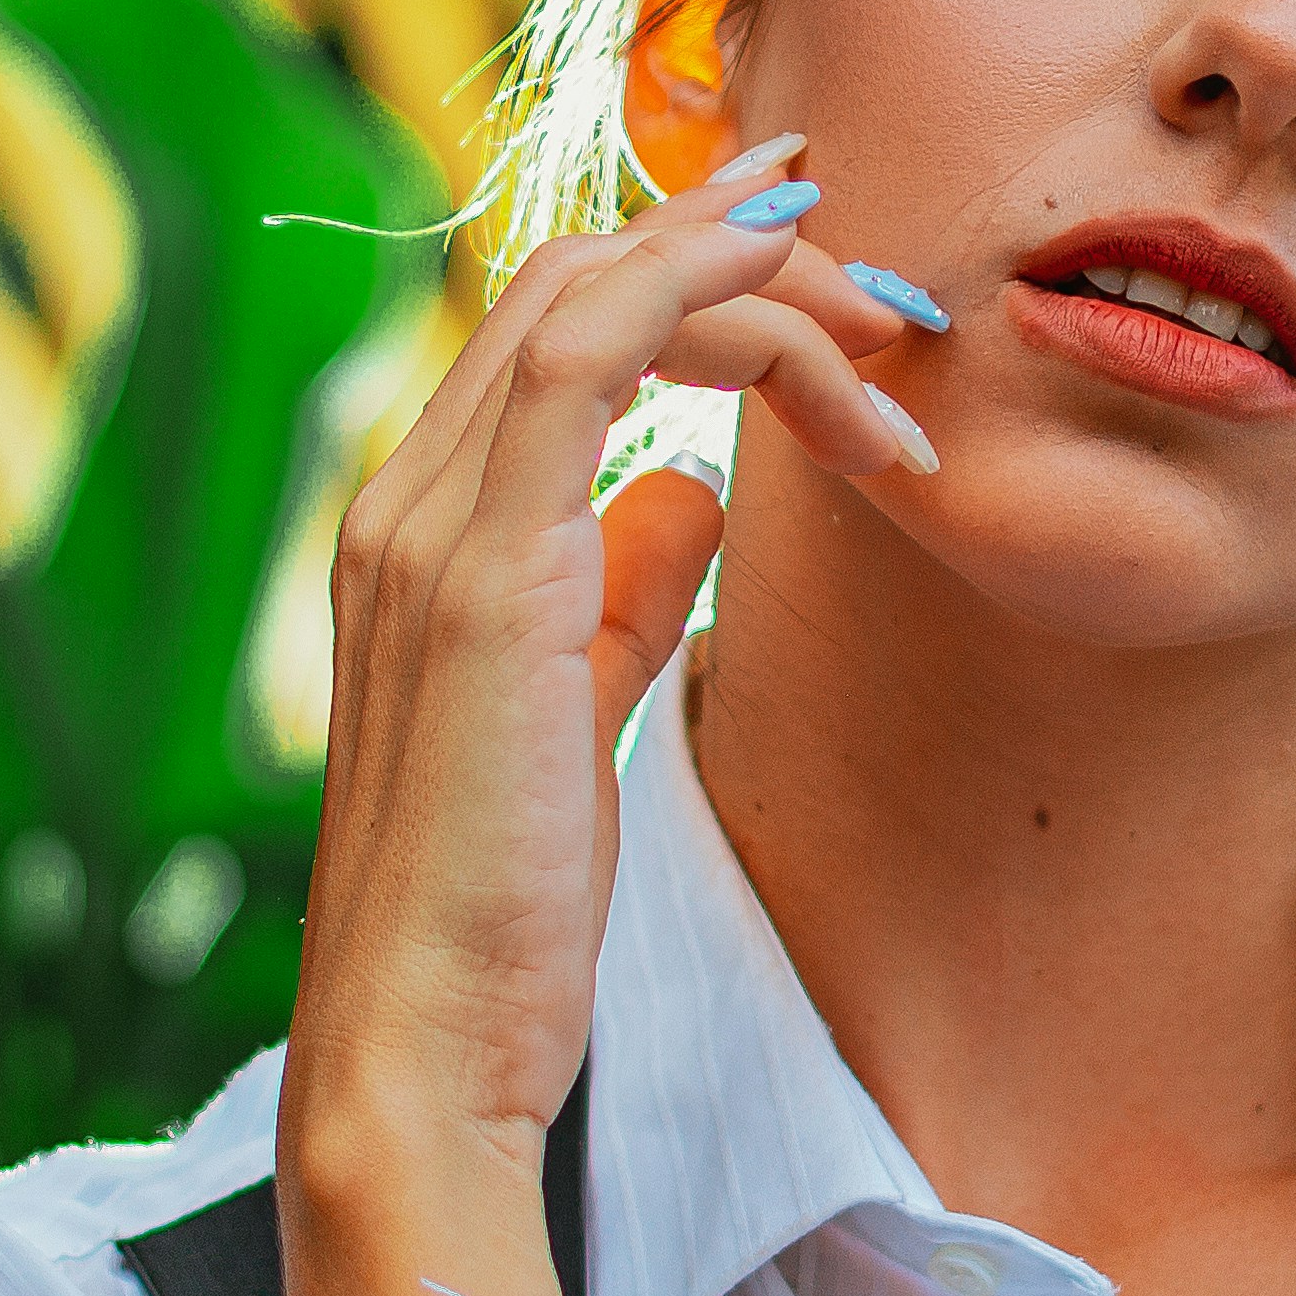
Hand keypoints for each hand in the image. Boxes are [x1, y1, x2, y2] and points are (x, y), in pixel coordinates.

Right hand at [277, 140, 926, 1295]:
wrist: (424, 1052)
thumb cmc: (501, 917)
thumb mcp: (580, 716)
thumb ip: (622, 593)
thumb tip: (692, 492)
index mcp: (420, 529)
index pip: (552, 322)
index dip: (685, 258)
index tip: (818, 243)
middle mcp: (405, 503)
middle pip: (576, 276)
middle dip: (743, 246)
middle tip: (890, 291)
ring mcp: (428, 530)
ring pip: (591, 292)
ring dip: (760, 277)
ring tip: (890, 325)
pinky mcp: (483, 578)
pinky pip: (592, 358)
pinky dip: (707, 301)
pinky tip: (814, 321)